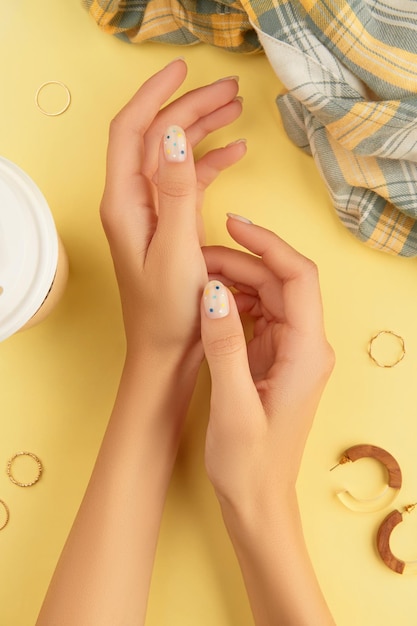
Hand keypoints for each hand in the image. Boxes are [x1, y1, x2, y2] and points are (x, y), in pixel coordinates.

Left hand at [100, 59, 245, 357]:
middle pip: (156, 138)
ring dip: (202, 131)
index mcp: (125, 204)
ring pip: (174, 156)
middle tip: (229, 91)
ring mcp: (152, 212)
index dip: (155, 94)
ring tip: (235, 110)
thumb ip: (176, 191)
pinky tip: (234, 152)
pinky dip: (210, 163)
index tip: (184, 69)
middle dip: (189, 108)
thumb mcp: (175, 249)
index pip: (132, 130)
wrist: (166, 352)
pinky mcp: (170, 225)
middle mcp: (133, 202)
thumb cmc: (167, 312)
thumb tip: (172, 136)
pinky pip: (188, 181)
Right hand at [201, 216, 334, 506]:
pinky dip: (232, 303)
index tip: (234, 225)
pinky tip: (209, 305)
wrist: (257, 500)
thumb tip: (213, 291)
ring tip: (197, 280)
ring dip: (234, 281)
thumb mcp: (232, 406)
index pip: (297, 278)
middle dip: (240, 263)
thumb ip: (225, 345)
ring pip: (267, 295)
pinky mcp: (273, 359)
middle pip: (279, 281)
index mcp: (307, 353)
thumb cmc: (250, 464)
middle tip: (197, 261)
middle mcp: (305, 346)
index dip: (268, 244)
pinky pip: (257, 316)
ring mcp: (290, 352)